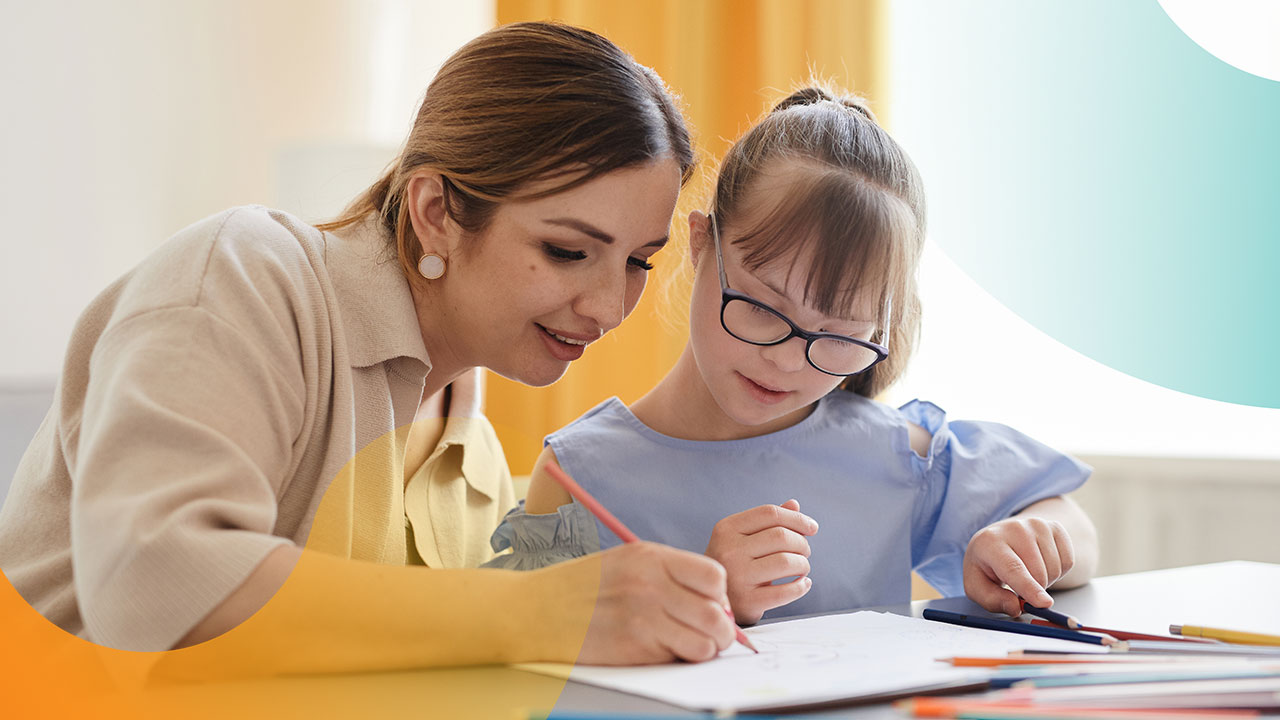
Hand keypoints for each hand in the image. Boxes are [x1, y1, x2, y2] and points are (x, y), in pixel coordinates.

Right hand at [576, 542, 736, 664]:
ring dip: (705, 648)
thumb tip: (717, 603)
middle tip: (712, 633)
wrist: (536, 610)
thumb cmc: (584, 587)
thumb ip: (671, 575)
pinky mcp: (635, 648)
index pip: (714, 576)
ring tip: (691, 645)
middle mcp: (651, 585)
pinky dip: (681, 659)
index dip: (720, 594)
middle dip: (722, 629)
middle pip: (716, 614)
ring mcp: (643, 618)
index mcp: (650, 558)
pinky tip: (664, 650)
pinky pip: (680, 658)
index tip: (711, 603)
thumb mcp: (627, 562)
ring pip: (706, 642)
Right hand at [705, 499, 817, 624]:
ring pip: (786, 562)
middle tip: (805, 551)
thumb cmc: (732, 564)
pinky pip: (785, 592)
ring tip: (802, 568)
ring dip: (803, 564)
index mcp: (726, 528)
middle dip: (802, 543)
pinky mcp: (747, 601)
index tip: (812, 527)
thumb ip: (766, 521)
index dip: (796, 518)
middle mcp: (729, 550)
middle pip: (781, 536)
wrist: (710, 600)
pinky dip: (801, 586)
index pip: (769, 513)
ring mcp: (737, 576)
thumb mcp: (741, 538)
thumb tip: (794, 505)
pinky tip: (803, 584)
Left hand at [963, 516, 1075, 616]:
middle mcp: (1015, 529)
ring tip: (1029, 572)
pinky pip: (1068, 561)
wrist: (999, 538)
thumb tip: (1017, 607)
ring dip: (1046, 581)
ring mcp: (1037, 525)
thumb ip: (994, 600)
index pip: (1013, 568)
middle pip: (1038, 573)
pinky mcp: (1055, 527)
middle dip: (1034, 591)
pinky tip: (1041, 563)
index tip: (1044, 603)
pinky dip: (1058, 571)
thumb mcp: (978, 587)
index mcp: (990, 543)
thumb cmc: (987, 565)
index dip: (1029, 588)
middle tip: (1019, 586)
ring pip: (1055, 569)